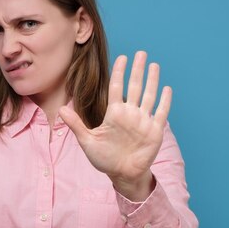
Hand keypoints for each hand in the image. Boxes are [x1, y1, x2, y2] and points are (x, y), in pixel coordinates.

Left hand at [58, 51, 170, 184]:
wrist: (122, 174)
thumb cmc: (104, 158)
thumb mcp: (87, 141)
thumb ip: (76, 124)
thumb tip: (61, 109)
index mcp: (114, 113)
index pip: (117, 87)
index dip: (119, 72)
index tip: (122, 57)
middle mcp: (130, 114)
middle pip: (135, 86)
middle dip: (137, 70)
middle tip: (141, 53)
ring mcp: (143, 121)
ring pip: (149, 96)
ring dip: (152, 80)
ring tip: (153, 65)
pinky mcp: (154, 131)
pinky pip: (161, 113)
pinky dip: (165, 101)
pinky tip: (167, 88)